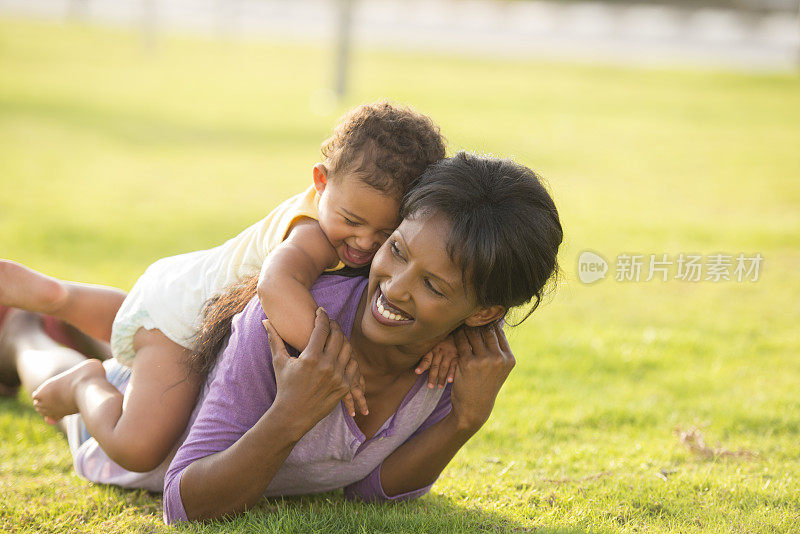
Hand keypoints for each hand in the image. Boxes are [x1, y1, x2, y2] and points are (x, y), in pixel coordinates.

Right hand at [264, 308, 366, 434]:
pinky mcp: (344, 386)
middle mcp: (327, 366)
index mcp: (311, 358)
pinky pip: (353, 365)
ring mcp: (338, 376)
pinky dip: (349, 356)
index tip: (321, 310)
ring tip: (336, 335)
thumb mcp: (279, 362)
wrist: (293, 415)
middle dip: (334, 325)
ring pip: (348, 349)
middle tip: (329, 321)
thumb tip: (265, 320)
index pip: (322, 328)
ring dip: (343, 339)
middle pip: (338, 335)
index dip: (322, 316)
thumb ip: (274, 339)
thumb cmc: (284, 387)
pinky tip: (343, 351)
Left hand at [415, 335, 458, 388]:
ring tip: (439, 387)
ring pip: (444, 368)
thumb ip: (430, 356)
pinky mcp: (457, 356)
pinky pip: (454, 366)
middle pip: (435, 366)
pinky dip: (452, 373)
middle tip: (430, 387)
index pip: (426, 359)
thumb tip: (420, 367)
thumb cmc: (444, 343)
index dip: (422, 366)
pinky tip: (450, 380)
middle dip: (432, 377)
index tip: (417, 372)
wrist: (458, 334)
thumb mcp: (435, 346)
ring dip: (441, 378)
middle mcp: (440, 352)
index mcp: (433, 350)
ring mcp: (448, 355)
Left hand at [450, 323, 514, 431]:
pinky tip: (454, 332)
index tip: (479, 314)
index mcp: (509, 359)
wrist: (474, 408)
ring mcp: (484, 361)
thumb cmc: (485, 386)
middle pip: (487, 331)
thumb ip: (498, 349)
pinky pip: (461, 343)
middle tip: (468, 313)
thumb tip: (496, 323)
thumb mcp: (498, 369)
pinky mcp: (468, 364)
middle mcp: (498, 359)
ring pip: (473, 334)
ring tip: (460, 320)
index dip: (488, 321)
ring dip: (466, 326)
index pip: (499, 332)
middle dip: (477, 321)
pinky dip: (457, 336)